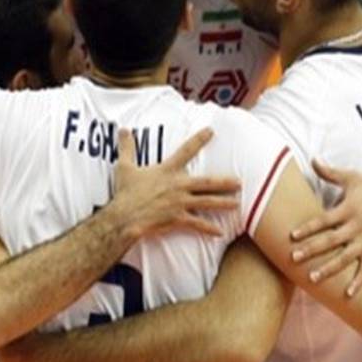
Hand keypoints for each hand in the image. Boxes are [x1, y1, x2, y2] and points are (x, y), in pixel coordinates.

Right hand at [107, 127, 240, 238]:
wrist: (124, 217)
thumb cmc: (125, 192)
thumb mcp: (124, 166)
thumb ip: (127, 147)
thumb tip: (122, 129)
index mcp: (167, 170)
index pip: (186, 150)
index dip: (199, 139)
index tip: (211, 131)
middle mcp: (178, 185)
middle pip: (207, 182)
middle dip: (225, 182)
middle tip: (240, 182)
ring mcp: (180, 203)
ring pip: (207, 202)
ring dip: (223, 203)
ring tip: (237, 204)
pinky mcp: (178, 219)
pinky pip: (198, 224)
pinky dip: (209, 228)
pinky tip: (220, 232)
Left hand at [289, 160, 361, 296]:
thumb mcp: (353, 178)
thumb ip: (331, 172)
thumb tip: (313, 159)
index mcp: (348, 210)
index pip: (324, 220)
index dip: (308, 228)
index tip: (292, 235)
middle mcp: (356, 227)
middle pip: (330, 241)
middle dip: (312, 250)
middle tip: (293, 259)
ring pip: (345, 258)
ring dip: (329, 269)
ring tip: (312, 279)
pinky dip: (358, 283)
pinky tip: (347, 294)